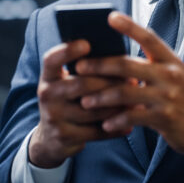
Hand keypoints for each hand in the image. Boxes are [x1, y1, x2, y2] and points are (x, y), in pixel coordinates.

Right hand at [28, 40, 132, 168]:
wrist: (51, 138)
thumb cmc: (68, 100)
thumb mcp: (66, 82)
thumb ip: (83, 69)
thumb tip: (115, 52)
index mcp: (48, 77)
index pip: (52, 59)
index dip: (67, 51)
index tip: (87, 44)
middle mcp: (47, 95)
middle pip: (81, 84)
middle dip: (110, 82)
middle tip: (133, 80)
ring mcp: (54, 117)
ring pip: (92, 110)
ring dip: (117, 106)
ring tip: (136, 101)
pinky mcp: (64, 136)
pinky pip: (95, 131)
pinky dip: (115, 126)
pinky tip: (129, 123)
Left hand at [75, 12, 183, 165]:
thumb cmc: (183, 98)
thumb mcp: (173, 75)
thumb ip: (151, 65)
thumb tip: (115, 55)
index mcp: (171, 59)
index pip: (148, 37)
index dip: (129, 26)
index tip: (110, 17)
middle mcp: (170, 74)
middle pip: (127, 65)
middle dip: (99, 65)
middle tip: (78, 67)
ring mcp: (168, 96)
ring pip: (126, 92)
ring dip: (101, 97)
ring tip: (84, 101)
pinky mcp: (165, 118)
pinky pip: (133, 117)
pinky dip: (117, 120)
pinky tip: (105, 123)